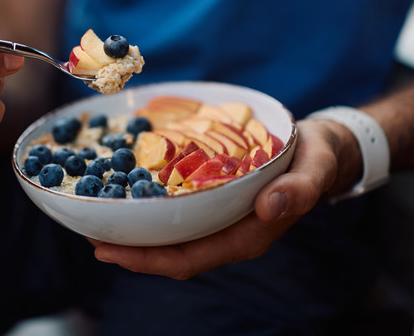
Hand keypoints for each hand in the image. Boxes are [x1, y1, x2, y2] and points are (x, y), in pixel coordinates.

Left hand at [90, 119, 361, 278]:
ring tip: (99, 221)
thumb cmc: (317, 160)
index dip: (148, 260)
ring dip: (136, 233)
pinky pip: (178, 215)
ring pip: (171, 237)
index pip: (190, 259)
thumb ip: (298, 190)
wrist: (322, 152)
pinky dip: (152, 210)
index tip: (111, 252)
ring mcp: (221, 220)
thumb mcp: (314, 169)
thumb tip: (270, 206)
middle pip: (171, 254)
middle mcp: (229, 234)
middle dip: (130, 251)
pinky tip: (130, 195)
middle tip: (90, 236)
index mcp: (248, 237)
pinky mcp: (217, 202)